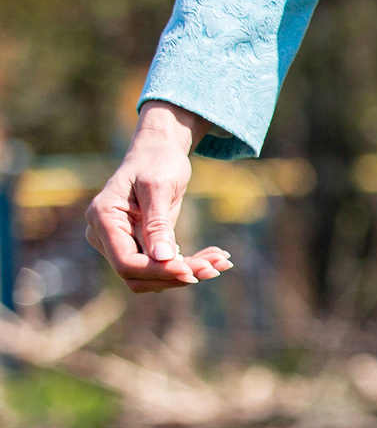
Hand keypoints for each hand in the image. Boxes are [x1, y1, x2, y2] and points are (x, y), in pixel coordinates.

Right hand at [86, 102, 232, 292]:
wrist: (159, 151)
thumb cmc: (157, 162)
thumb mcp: (158, 188)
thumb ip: (158, 224)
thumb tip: (162, 258)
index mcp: (103, 218)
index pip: (126, 262)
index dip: (158, 271)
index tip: (191, 271)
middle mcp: (105, 234)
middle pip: (138, 275)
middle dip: (177, 276)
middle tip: (216, 267)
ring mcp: (121, 242)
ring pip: (153, 276)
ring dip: (188, 273)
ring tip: (222, 262)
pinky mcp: (140, 245)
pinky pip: (163, 266)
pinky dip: (190, 264)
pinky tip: (217, 258)